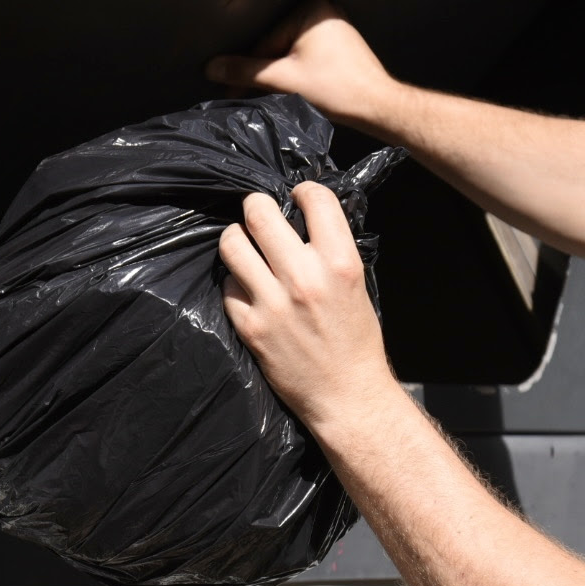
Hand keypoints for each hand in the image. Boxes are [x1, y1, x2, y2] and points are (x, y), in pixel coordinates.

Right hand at [206, 0, 395, 132]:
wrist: (376, 105)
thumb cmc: (336, 89)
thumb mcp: (283, 80)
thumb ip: (245, 72)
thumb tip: (212, 67)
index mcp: (310, 9)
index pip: (265, 41)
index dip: (246, 69)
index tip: (228, 88)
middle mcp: (322, 10)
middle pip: (276, 45)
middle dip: (262, 70)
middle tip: (242, 94)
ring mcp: (332, 26)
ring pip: (289, 53)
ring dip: (276, 73)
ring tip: (267, 94)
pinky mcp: (338, 43)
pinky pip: (305, 55)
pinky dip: (294, 72)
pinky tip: (291, 89)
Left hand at [219, 184, 396, 434]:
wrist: (346, 395)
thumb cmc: (355, 340)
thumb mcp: (357, 284)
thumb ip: (330, 249)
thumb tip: (303, 218)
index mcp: (340, 262)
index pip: (315, 198)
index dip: (303, 191)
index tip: (297, 198)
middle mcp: (304, 277)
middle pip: (260, 213)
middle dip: (257, 207)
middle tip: (259, 215)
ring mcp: (272, 302)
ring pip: (232, 243)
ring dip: (237, 239)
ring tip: (246, 247)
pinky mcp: (250, 325)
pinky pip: (227, 285)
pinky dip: (235, 283)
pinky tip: (248, 289)